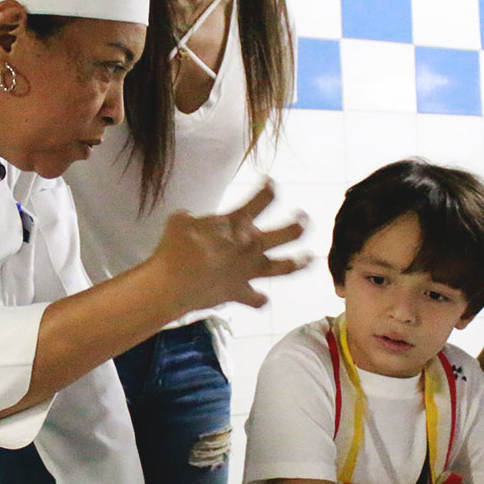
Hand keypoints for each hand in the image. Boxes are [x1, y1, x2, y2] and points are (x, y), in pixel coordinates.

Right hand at [147, 182, 309, 313]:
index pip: (262, 200)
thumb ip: (192, 219)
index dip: (269, 189)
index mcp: (238, 223)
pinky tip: (262, 298)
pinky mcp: (240, 293)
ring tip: (310, 258)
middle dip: (299, 224)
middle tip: (303, 218)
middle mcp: (251, 246)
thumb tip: (190, 220)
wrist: (173, 284)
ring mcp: (249, 271)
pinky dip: (260, 299)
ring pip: (284, 267)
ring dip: (299, 262)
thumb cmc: (174, 248)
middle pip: (287, 233)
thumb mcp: (180, 221)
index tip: (271, 183)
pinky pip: (257, 300)